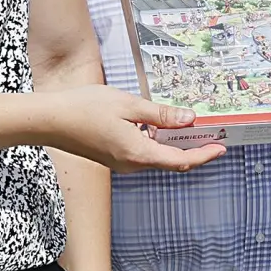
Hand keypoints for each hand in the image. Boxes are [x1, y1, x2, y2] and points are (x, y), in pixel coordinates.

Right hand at [42, 85, 224, 173]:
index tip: (221, 148)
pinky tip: (157, 124)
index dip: (204, 155)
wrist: (49, 121)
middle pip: (171, 162)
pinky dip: (156, 142)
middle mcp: (131, 165)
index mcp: (138, 154)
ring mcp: (121, 163)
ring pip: (156, 157)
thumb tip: (189, 119)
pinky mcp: (113, 157)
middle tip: (210, 131)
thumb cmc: (84, 109)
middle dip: (193, 148)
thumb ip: (161, 114)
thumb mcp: (129, 105)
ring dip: (174, 144)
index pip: (181, 161)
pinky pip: (142, 153)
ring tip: (188, 124)